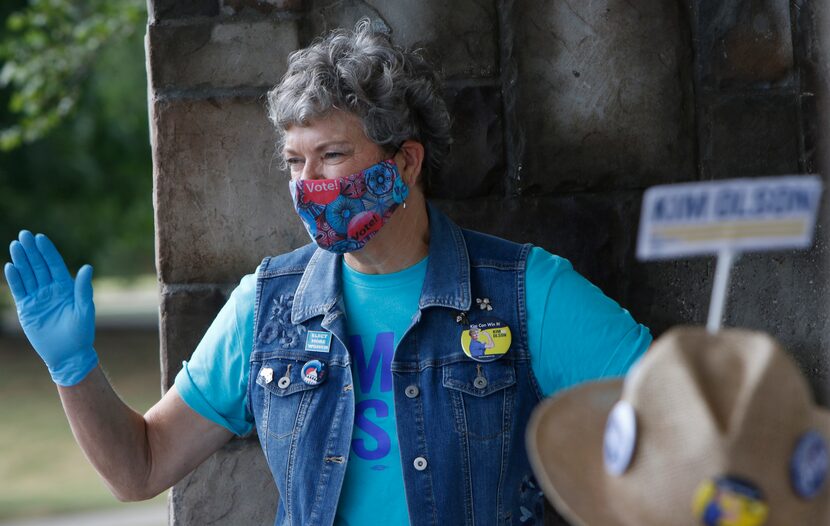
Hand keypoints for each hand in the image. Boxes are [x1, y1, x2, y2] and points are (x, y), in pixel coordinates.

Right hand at [3, 231, 97, 385]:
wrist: (68, 353)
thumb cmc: (81, 332)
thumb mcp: (84, 309)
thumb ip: (83, 288)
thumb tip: (87, 267)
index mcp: (66, 287)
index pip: (54, 265)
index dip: (47, 251)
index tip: (39, 237)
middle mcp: (51, 290)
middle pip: (39, 266)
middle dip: (31, 251)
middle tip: (23, 235)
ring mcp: (38, 298)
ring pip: (28, 275)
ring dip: (21, 261)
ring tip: (15, 245)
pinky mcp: (27, 309)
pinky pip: (20, 290)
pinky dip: (15, 279)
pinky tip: (10, 266)